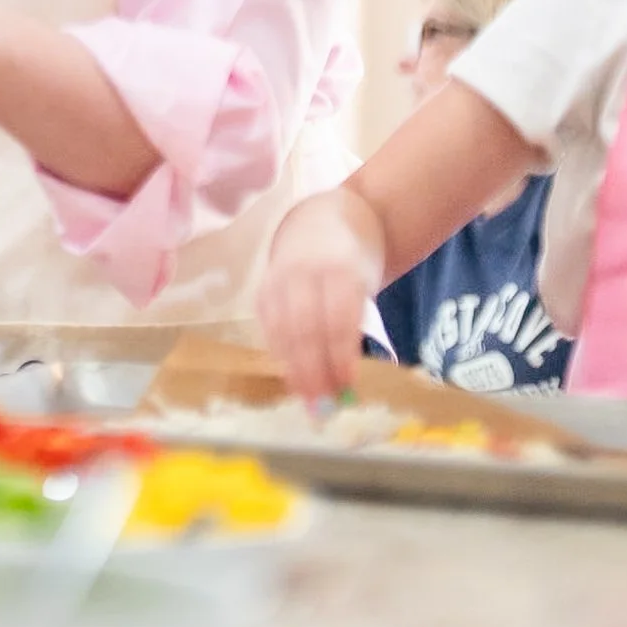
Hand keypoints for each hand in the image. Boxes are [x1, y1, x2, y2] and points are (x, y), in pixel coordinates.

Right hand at [255, 192, 385, 403]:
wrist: (321, 222)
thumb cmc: (352, 264)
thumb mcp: (364, 286)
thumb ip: (355, 327)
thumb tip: (347, 384)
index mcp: (340, 270)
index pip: (338, 318)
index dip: (340, 355)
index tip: (346, 387)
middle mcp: (305, 273)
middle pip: (305, 328)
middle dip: (313, 370)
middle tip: (322, 404)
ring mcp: (279, 279)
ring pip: (282, 329)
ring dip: (293, 368)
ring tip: (305, 398)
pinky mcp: (263, 288)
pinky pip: (267, 325)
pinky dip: (278, 352)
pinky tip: (289, 374)